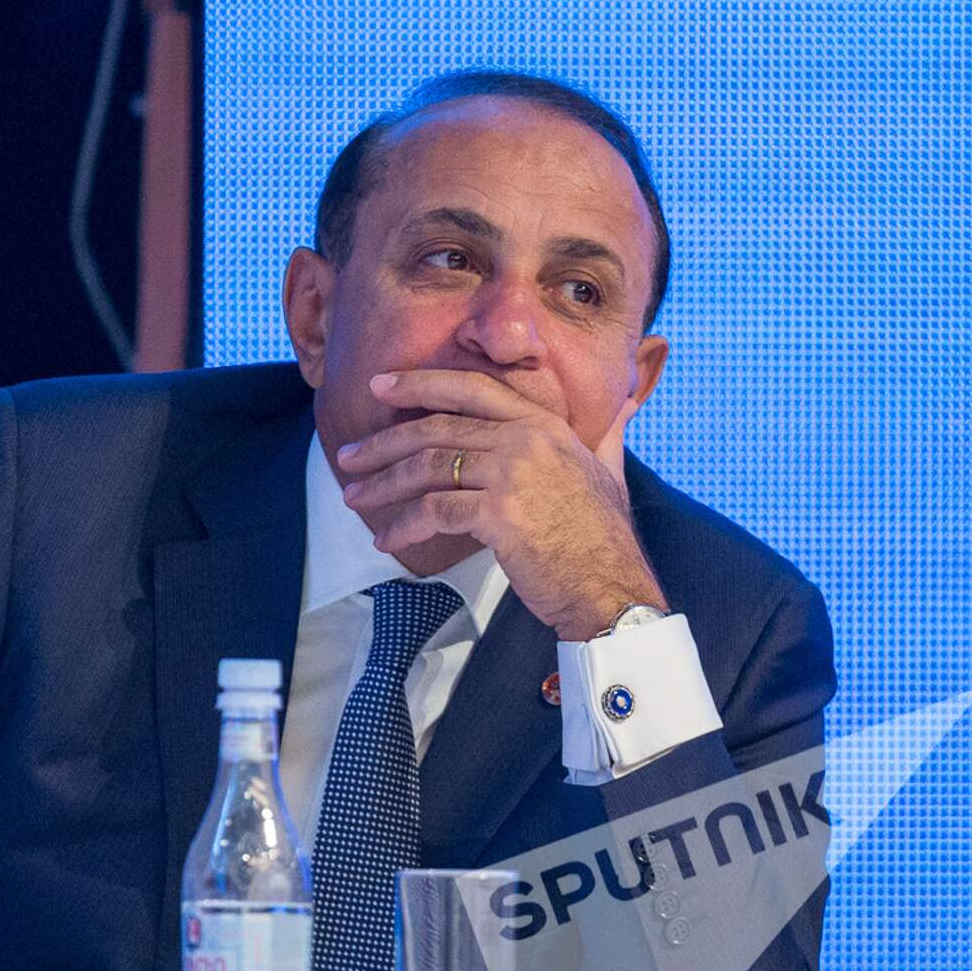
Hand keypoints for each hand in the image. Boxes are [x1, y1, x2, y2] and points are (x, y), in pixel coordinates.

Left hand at [335, 369, 666, 640]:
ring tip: (353, 496)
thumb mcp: (610, 470)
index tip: (380, 384)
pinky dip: (402, 526)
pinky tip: (387, 541)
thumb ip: (606, 432)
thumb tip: (624, 402)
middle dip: (384, 441)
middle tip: (348, 455)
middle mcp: (526, 439)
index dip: (421, 383)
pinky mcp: (499, 514)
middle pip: (437, 427)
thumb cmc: (604, 537)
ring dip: (382, 483)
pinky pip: (433, 511)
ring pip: (427, 466)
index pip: (471, 388)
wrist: (613, 587)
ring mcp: (512, 474)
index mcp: (545, 424)